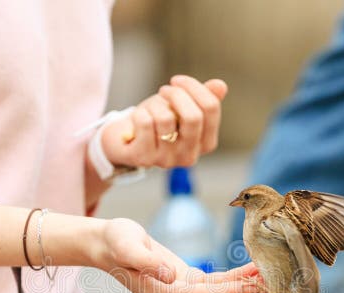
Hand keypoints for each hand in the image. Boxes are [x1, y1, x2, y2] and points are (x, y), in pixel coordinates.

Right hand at [93, 218, 264, 292]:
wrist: (104, 244)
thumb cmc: (114, 241)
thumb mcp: (126, 245)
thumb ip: (146, 261)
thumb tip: (169, 274)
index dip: (236, 290)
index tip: (260, 283)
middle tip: (280, 280)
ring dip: (248, 288)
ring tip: (275, 275)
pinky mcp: (185, 288)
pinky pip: (216, 288)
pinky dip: (236, 282)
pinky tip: (254, 272)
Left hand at [101, 75, 227, 168]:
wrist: (123, 140)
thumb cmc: (156, 121)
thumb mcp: (180, 106)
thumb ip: (202, 98)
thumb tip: (220, 86)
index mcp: (205, 143)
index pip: (211, 109)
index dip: (195, 87)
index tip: (177, 80)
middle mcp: (190, 156)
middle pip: (193, 117)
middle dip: (177, 94)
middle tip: (165, 90)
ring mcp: (167, 160)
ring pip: (165, 118)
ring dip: (155, 104)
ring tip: (150, 108)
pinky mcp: (144, 158)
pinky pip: (145, 123)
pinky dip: (139, 113)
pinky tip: (138, 119)